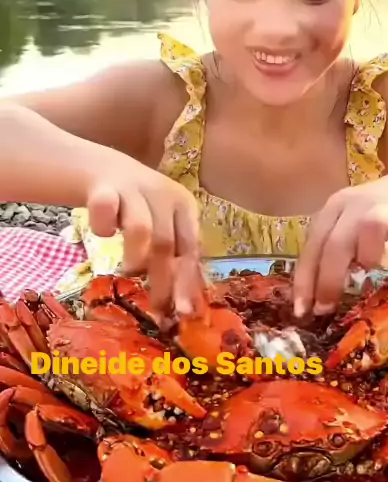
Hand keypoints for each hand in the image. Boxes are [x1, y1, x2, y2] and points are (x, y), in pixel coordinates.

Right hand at [84, 157, 204, 316]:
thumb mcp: (164, 225)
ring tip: (130, 271)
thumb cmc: (142, 207)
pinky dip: (103, 227)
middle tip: (156, 308)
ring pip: (140, 228)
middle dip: (163, 281)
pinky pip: (104, 210)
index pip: (191, 247)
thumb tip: (184, 307)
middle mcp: (162, 194)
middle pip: (166, 243)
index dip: (188, 280)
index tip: (184, 311)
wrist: (106, 169)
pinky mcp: (102, 189)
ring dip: (136, 257)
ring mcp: (132, 190)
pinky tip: (104, 235)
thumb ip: (174, 257)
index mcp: (184, 205)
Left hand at [293, 172, 387, 317]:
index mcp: (332, 211)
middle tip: (328, 308)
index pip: (312, 247)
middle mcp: (354, 205)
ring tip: (369, 267)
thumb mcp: (346, 230)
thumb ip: (331, 257)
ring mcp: (385, 203)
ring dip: (368, 254)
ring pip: (371, 227)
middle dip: (329, 279)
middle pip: (337, 241)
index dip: (305, 280)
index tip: (301, 311)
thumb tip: (316, 304)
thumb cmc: (371, 218)